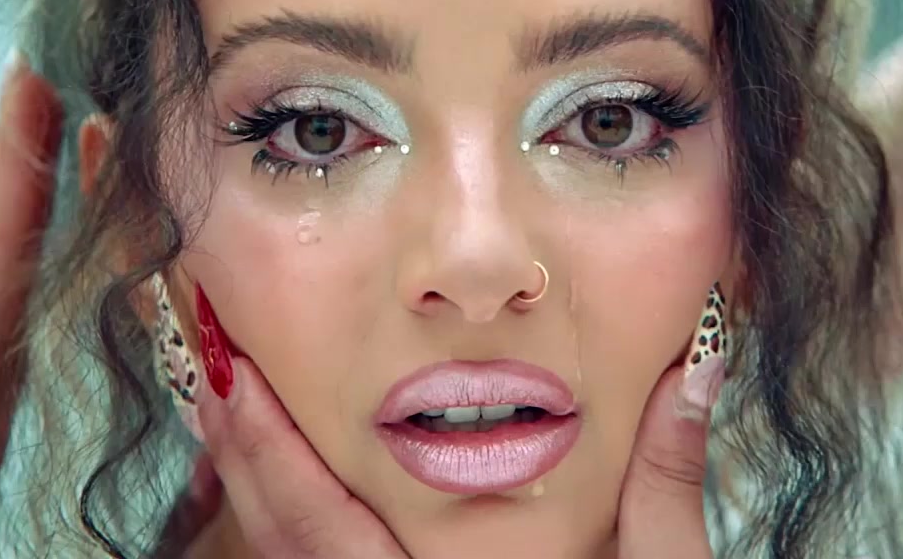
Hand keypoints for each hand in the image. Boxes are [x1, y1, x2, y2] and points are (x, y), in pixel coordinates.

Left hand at [195, 353, 724, 556]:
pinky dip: (291, 523)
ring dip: (254, 485)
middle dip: (237, 450)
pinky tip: (296, 480)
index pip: (323, 528)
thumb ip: (668, 485)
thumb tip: (692, 372)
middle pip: (281, 543)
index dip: (268, 449)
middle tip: (211, 361)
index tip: (233, 372)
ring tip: (238, 405)